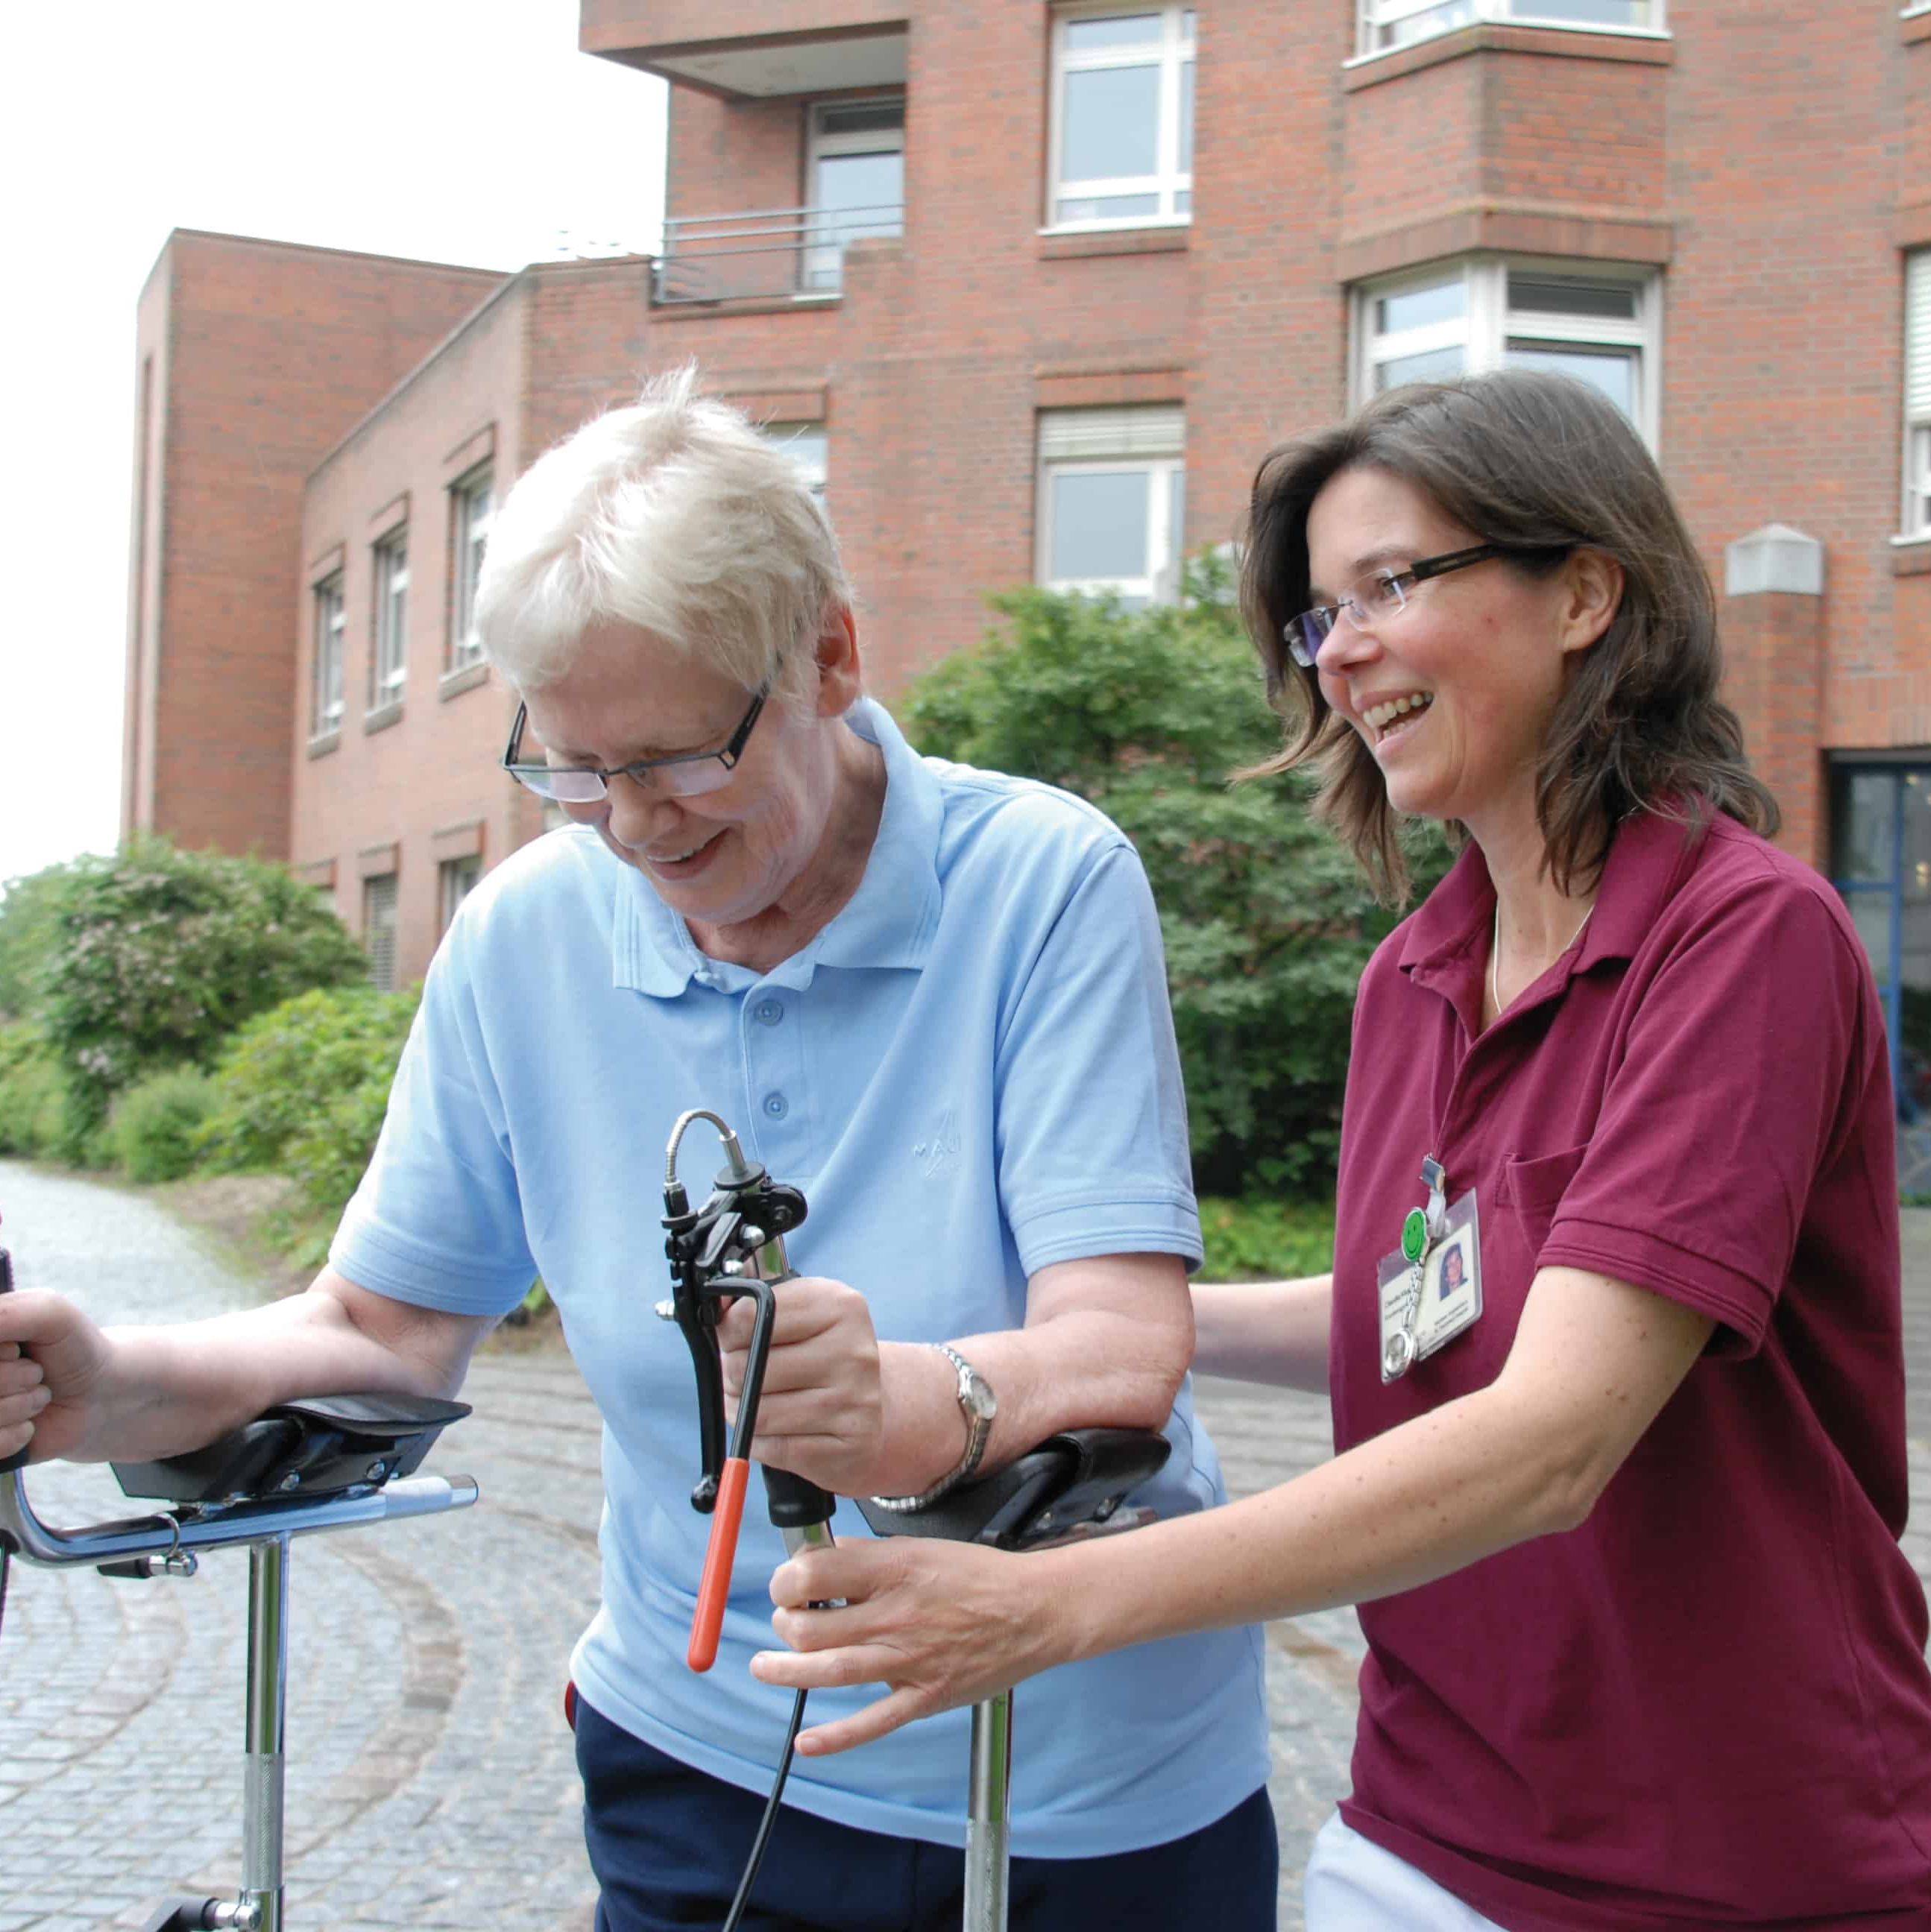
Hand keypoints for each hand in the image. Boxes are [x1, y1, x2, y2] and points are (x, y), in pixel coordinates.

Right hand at [0, 1290, 115, 1463]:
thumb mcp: (49, 1312)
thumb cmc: (70, 1346)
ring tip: (36, 1396)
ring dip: (21, 1405)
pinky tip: (28, 1424)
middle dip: (16, 1377)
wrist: (98, 1394)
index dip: (2, 1353)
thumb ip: (9, 1313)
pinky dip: (16, 1434)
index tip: (18, 1348)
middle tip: (35, 1372)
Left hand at [717, 1275, 886, 1494]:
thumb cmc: (821, 1357)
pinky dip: (761, 1442)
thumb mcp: (800, 1316)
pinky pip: (773, 1448)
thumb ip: (759, 1307)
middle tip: (744, 1376)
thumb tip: (717, 1303)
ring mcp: (854, 1400)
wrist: (871, 1411)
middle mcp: (853, 1350)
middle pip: (751, 1367)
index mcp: (841, 1306)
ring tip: (755, 1404)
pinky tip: (776, 1430)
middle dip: (733, 1375)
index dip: (731, 1331)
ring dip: (742, 1411)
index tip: (735, 1337)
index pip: (756, 1314)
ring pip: (758, 1413)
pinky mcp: (849, 1444)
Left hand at [750, 1537, 1080, 1754]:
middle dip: (785, 1623)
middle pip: (814, 1625)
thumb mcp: (922, 1547)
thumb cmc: (979, 1574)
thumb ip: (871, 1555)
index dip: (788, 1577)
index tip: (787, 1582)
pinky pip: (873, 1721)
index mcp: (895, 1571)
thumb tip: (827, 1557)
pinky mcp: (925, 1695)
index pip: (818, 1572)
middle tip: (785, 1620)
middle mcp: (897, 1615)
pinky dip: (836, 1737)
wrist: (1035, 1610)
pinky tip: (807, 1742)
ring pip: (830, 1671)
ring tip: (764, 1666)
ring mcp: (910, 1660)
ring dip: (787, 1671)